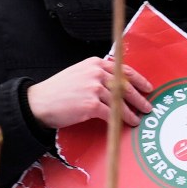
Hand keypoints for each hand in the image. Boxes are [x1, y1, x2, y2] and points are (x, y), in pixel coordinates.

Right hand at [27, 56, 153, 130]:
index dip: (138, 80)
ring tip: (138, 119)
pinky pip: (112, 113)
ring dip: (131, 112)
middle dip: (139, 98)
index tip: (148, 88)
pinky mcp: (91, 104)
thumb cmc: (58, 91)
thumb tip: (117, 86)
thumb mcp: (79, 74)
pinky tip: (125, 124)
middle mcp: (96, 73)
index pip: (123, 70)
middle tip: (147, 107)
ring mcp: (94, 88)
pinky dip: (121, 119)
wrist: (39, 102)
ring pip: (120, 101)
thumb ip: (97, 75)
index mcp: (95, 63)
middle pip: (125, 85)